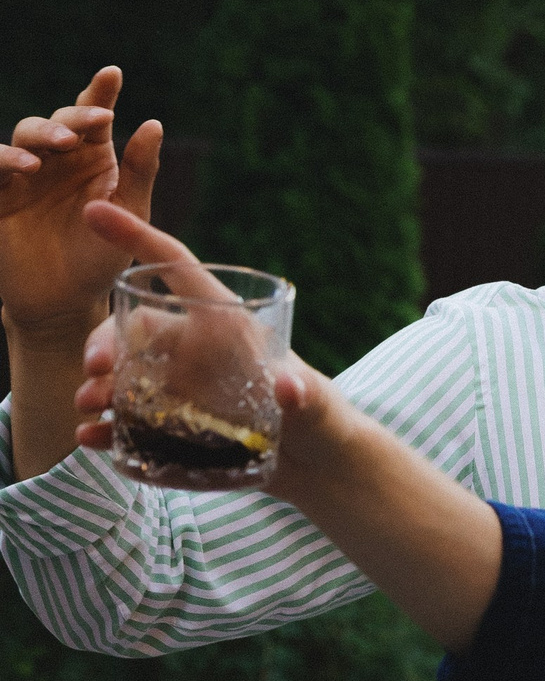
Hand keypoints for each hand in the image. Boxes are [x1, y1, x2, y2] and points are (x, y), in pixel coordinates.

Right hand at [0, 68, 162, 342]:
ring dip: (37, 136)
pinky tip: (21, 167)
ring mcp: (23, 176)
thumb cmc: (101, 257)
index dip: (100, 93)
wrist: (65, 303)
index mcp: (90, 157)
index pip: (93, 116)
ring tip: (51, 153)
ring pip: (21, 138)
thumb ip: (139, 171)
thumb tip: (154, 123)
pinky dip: (2, 161)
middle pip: (56, 122)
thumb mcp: (129, 215)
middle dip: (70, 119)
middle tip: (87, 129)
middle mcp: (55, 159)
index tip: (113, 74)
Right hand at [75, 199, 341, 490]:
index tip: (94, 211)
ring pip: (126, 374)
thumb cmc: (322, 420)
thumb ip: (304, 395)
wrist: (319, 468)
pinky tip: (92, 438)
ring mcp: (182, 386)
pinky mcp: (176, 426)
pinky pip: (131, 421)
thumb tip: (289, 388)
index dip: (136, 236)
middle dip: (106, 340)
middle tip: (94, 369)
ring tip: (87, 406)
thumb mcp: (315, 406)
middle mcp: (196, 348)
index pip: (175, 266)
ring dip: (100, 385)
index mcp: (224, 321)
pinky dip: (108, 428)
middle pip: (136, 326)